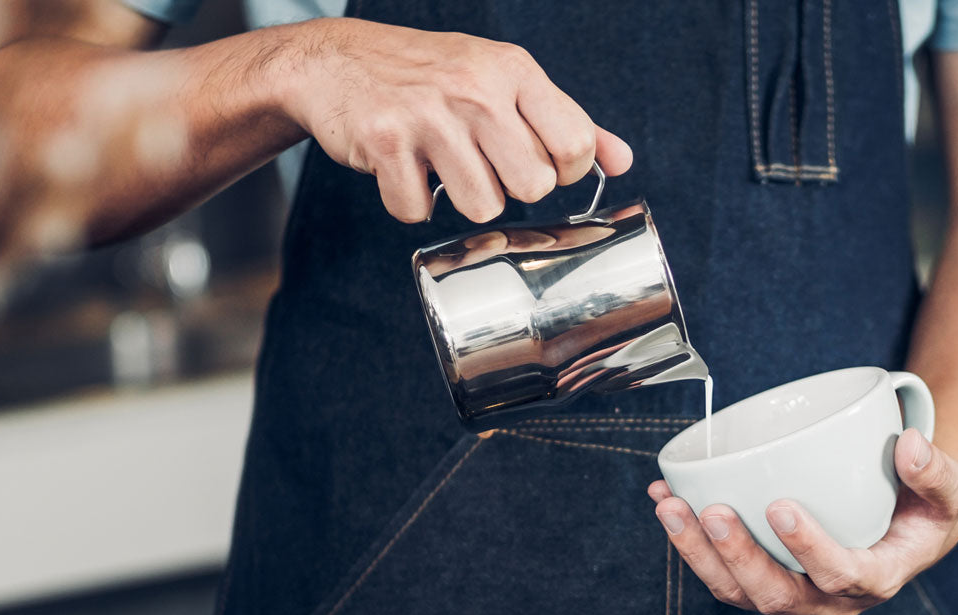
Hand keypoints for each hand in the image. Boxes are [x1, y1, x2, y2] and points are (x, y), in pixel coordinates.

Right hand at [265, 18, 632, 222]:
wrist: (336, 61)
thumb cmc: (431, 74)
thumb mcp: (503, 78)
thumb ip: (567, 120)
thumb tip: (621, 161)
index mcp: (515, 70)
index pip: (575, 145)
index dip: (562, 170)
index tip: (537, 162)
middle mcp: (477, 89)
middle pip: (534, 186)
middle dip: (511, 189)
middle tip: (484, 164)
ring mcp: (430, 116)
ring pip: (482, 206)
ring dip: (462, 200)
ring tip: (444, 167)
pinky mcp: (386, 143)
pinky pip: (418, 211)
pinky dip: (410, 202)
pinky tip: (405, 170)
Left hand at [648, 429, 957, 614]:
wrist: (908, 524)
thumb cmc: (927, 507)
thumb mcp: (952, 490)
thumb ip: (936, 470)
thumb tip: (910, 445)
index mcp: (877, 577)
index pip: (842, 575)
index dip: (809, 549)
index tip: (780, 508)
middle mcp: (831, 598)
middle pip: (776, 595)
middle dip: (738, 556)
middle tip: (712, 511)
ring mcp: (795, 593)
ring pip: (739, 591)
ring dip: (699, 552)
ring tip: (671, 506)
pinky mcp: (768, 577)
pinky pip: (723, 571)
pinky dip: (690, 539)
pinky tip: (667, 498)